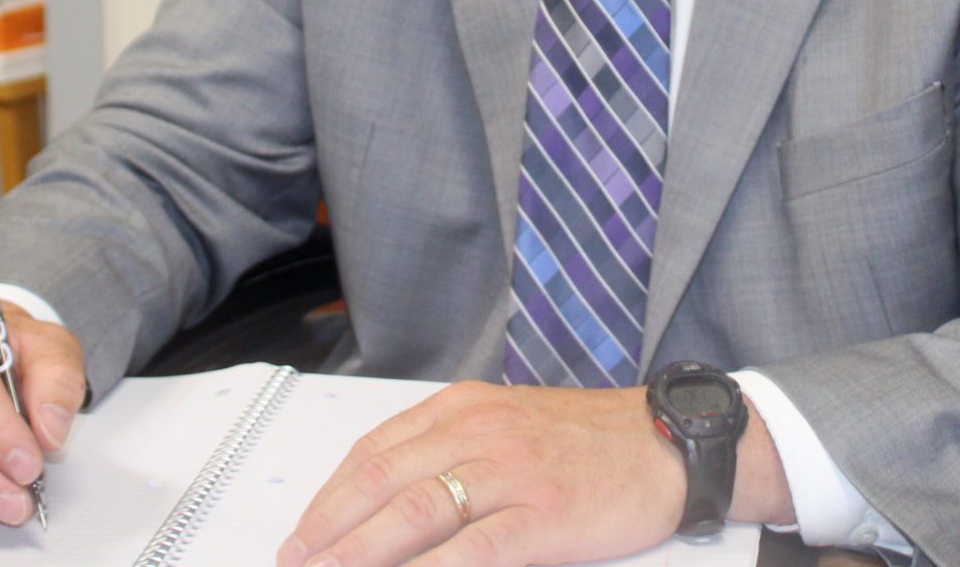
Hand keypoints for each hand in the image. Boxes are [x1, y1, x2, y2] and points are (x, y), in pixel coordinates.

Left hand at [276, 380, 792, 566]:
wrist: (666, 442)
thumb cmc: (588, 441)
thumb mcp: (511, 425)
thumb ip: (453, 451)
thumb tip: (389, 498)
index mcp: (466, 407)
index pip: (376, 450)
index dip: (330, 498)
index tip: (301, 535)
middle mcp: (479, 431)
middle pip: (382, 482)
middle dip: (328, 531)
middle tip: (294, 565)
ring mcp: (510, 472)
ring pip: (414, 514)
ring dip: (359, 555)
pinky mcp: (541, 515)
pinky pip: (470, 551)